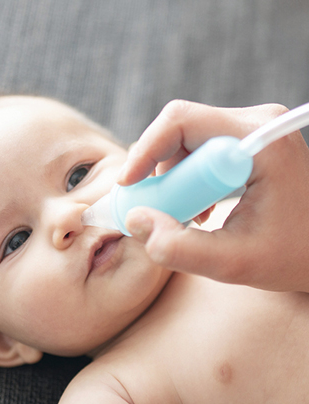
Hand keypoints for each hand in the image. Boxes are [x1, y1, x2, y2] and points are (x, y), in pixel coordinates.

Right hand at [118, 100, 308, 292]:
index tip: (130, 189)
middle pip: (179, 129)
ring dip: (173, 180)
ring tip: (189, 219)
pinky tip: (200, 210)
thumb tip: (135, 220)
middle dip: (160, 173)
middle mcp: (255, 123)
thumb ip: (179, 248)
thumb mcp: (233, 263)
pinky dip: (187, 179)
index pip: (181, 121)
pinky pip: (197, 149)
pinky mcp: (245, 141)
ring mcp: (252, 129)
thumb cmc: (292, 256)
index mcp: (258, 142)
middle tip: (159, 213)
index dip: (145, 152)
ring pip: (185, 140)